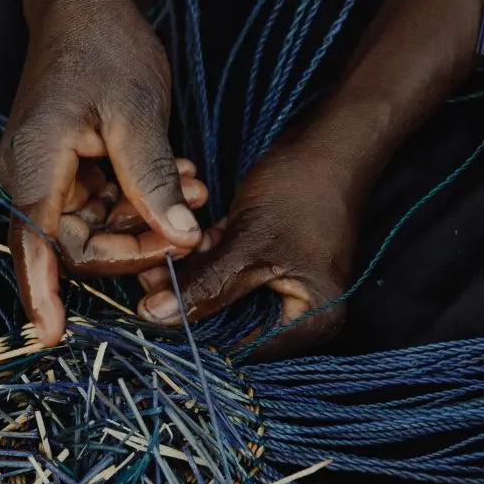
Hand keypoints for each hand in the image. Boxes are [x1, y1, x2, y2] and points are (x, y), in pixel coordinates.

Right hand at [0, 0, 201, 344]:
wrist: (84, 3)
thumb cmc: (102, 45)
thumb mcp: (138, 112)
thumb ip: (154, 182)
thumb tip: (178, 241)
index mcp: (35, 165)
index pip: (34, 245)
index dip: (42, 295)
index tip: (54, 338)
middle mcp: (31, 178)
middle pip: (75, 246)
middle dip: (136, 246)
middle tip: (191, 230)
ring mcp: (49, 176)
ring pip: (95, 230)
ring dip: (147, 221)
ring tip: (195, 190)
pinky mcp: (68, 171)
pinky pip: (104, 207)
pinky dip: (142, 201)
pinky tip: (179, 176)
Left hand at [137, 143, 359, 356]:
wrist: (335, 136)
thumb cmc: (304, 188)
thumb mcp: (249, 242)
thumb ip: (206, 285)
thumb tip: (155, 317)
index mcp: (311, 320)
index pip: (241, 347)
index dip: (194, 334)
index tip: (151, 315)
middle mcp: (303, 313)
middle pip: (231, 323)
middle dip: (190, 300)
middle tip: (149, 277)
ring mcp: (288, 287)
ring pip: (226, 295)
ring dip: (193, 275)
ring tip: (156, 255)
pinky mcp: (273, 262)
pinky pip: (232, 272)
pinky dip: (209, 258)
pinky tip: (181, 240)